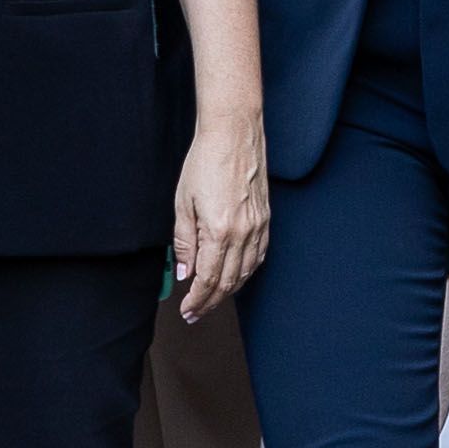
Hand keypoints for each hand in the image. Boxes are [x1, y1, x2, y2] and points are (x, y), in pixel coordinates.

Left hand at [171, 109, 268, 315]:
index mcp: (219, 231)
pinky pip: (258, 256)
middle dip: (210, 302)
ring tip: (211, 299)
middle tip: (195, 313)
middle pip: (228, 282)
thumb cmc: (205, 162)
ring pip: (246, 272)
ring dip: (228, 291)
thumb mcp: (182, 203)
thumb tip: (184, 272)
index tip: (187, 310)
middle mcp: (243, 234)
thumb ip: (184, 242)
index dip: (197, 300)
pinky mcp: (266, 219)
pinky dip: (246, 272)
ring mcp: (258, 227)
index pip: (208, 279)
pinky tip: (235, 277)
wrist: (234, 135)